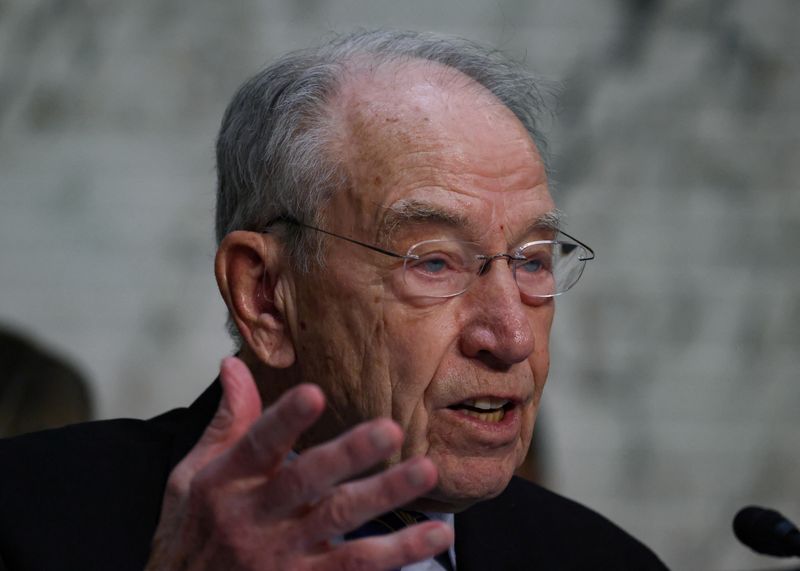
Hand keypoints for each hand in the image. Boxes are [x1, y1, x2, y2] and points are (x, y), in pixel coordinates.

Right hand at [145, 357, 452, 569]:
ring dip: (385, 495)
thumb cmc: (192, 533)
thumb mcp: (193, 477)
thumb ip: (226, 423)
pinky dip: (399, 552)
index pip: (257, 444)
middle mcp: (254, 517)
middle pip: (306, 480)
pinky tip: (435, 535)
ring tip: (425, 471)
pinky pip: (356, 566)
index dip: (285, 419)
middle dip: (348, 454)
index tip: (314, 393)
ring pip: (339, 520)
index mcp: (226, 482)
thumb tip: (233, 364)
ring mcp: (281, 555)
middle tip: (390, 429)